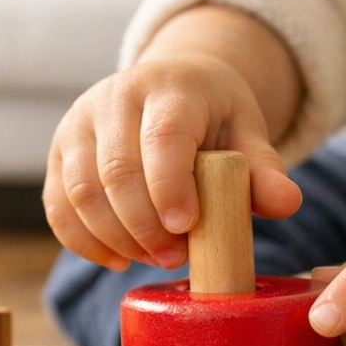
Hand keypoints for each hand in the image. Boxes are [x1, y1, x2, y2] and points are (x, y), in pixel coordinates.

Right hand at [44, 53, 300, 270]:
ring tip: (152, 258)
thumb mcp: (247, 132)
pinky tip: (117, 259)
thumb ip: (264, 169)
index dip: (170, 186)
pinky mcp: (59, 153)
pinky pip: (58, 205)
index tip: (185, 227)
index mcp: (170, 88)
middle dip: (144, 225)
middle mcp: (115, 98)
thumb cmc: (213, 117)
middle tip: (175, 258)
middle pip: (116, 169)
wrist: (170, 86)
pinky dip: (83, 241)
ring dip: (115, 238)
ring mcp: (79, 124)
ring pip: (81, 191)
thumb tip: (286, 203)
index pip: (162, 137)